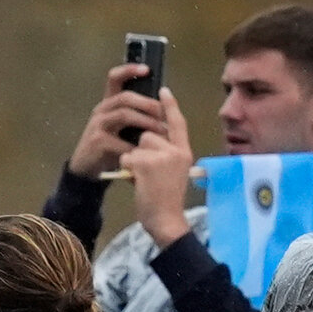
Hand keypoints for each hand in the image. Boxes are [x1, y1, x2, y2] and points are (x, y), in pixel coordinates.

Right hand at [67, 63, 168, 176]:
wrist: (87, 170)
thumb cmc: (109, 150)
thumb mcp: (121, 130)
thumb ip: (136, 120)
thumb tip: (164, 113)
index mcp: (109, 104)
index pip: (114, 78)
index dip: (129, 70)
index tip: (147, 68)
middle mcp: (102, 110)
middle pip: (125, 97)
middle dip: (147, 103)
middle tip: (164, 112)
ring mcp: (98, 124)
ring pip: (123, 114)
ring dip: (145, 121)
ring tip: (161, 131)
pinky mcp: (97, 141)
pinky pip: (119, 141)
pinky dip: (134, 147)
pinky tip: (146, 153)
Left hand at [121, 88, 195, 250]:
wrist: (166, 221)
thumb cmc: (168, 202)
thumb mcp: (175, 173)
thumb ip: (167, 154)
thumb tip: (150, 138)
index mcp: (184, 153)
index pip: (177, 123)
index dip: (170, 106)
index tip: (164, 90)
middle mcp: (176, 151)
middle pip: (149, 134)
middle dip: (143, 150)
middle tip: (150, 175)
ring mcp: (162, 155)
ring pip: (138, 144)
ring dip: (135, 160)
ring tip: (145, 179)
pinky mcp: (147, 162)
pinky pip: (129, 156)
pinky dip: (128, 170)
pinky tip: (139, 183)